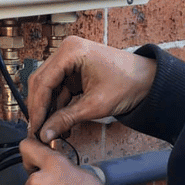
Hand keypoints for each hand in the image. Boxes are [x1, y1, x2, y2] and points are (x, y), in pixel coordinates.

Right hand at [27, 36, 155, 143]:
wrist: (149, 80)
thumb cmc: (129, 83)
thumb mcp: (95, 105)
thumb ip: (67, 119)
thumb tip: (46, 133)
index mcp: (71, 52)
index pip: (43, 82)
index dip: (37, 108)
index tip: (35, 127)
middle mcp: (67, 51)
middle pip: (41, 83)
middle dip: (40, 109)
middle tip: (38, 131)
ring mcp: (70, 60)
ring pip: (49, 88)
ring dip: (49, 110)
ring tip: (52, 132)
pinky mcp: (74, 71)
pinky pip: (59, 89)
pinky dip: (59, 107)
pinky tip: (60, 124)